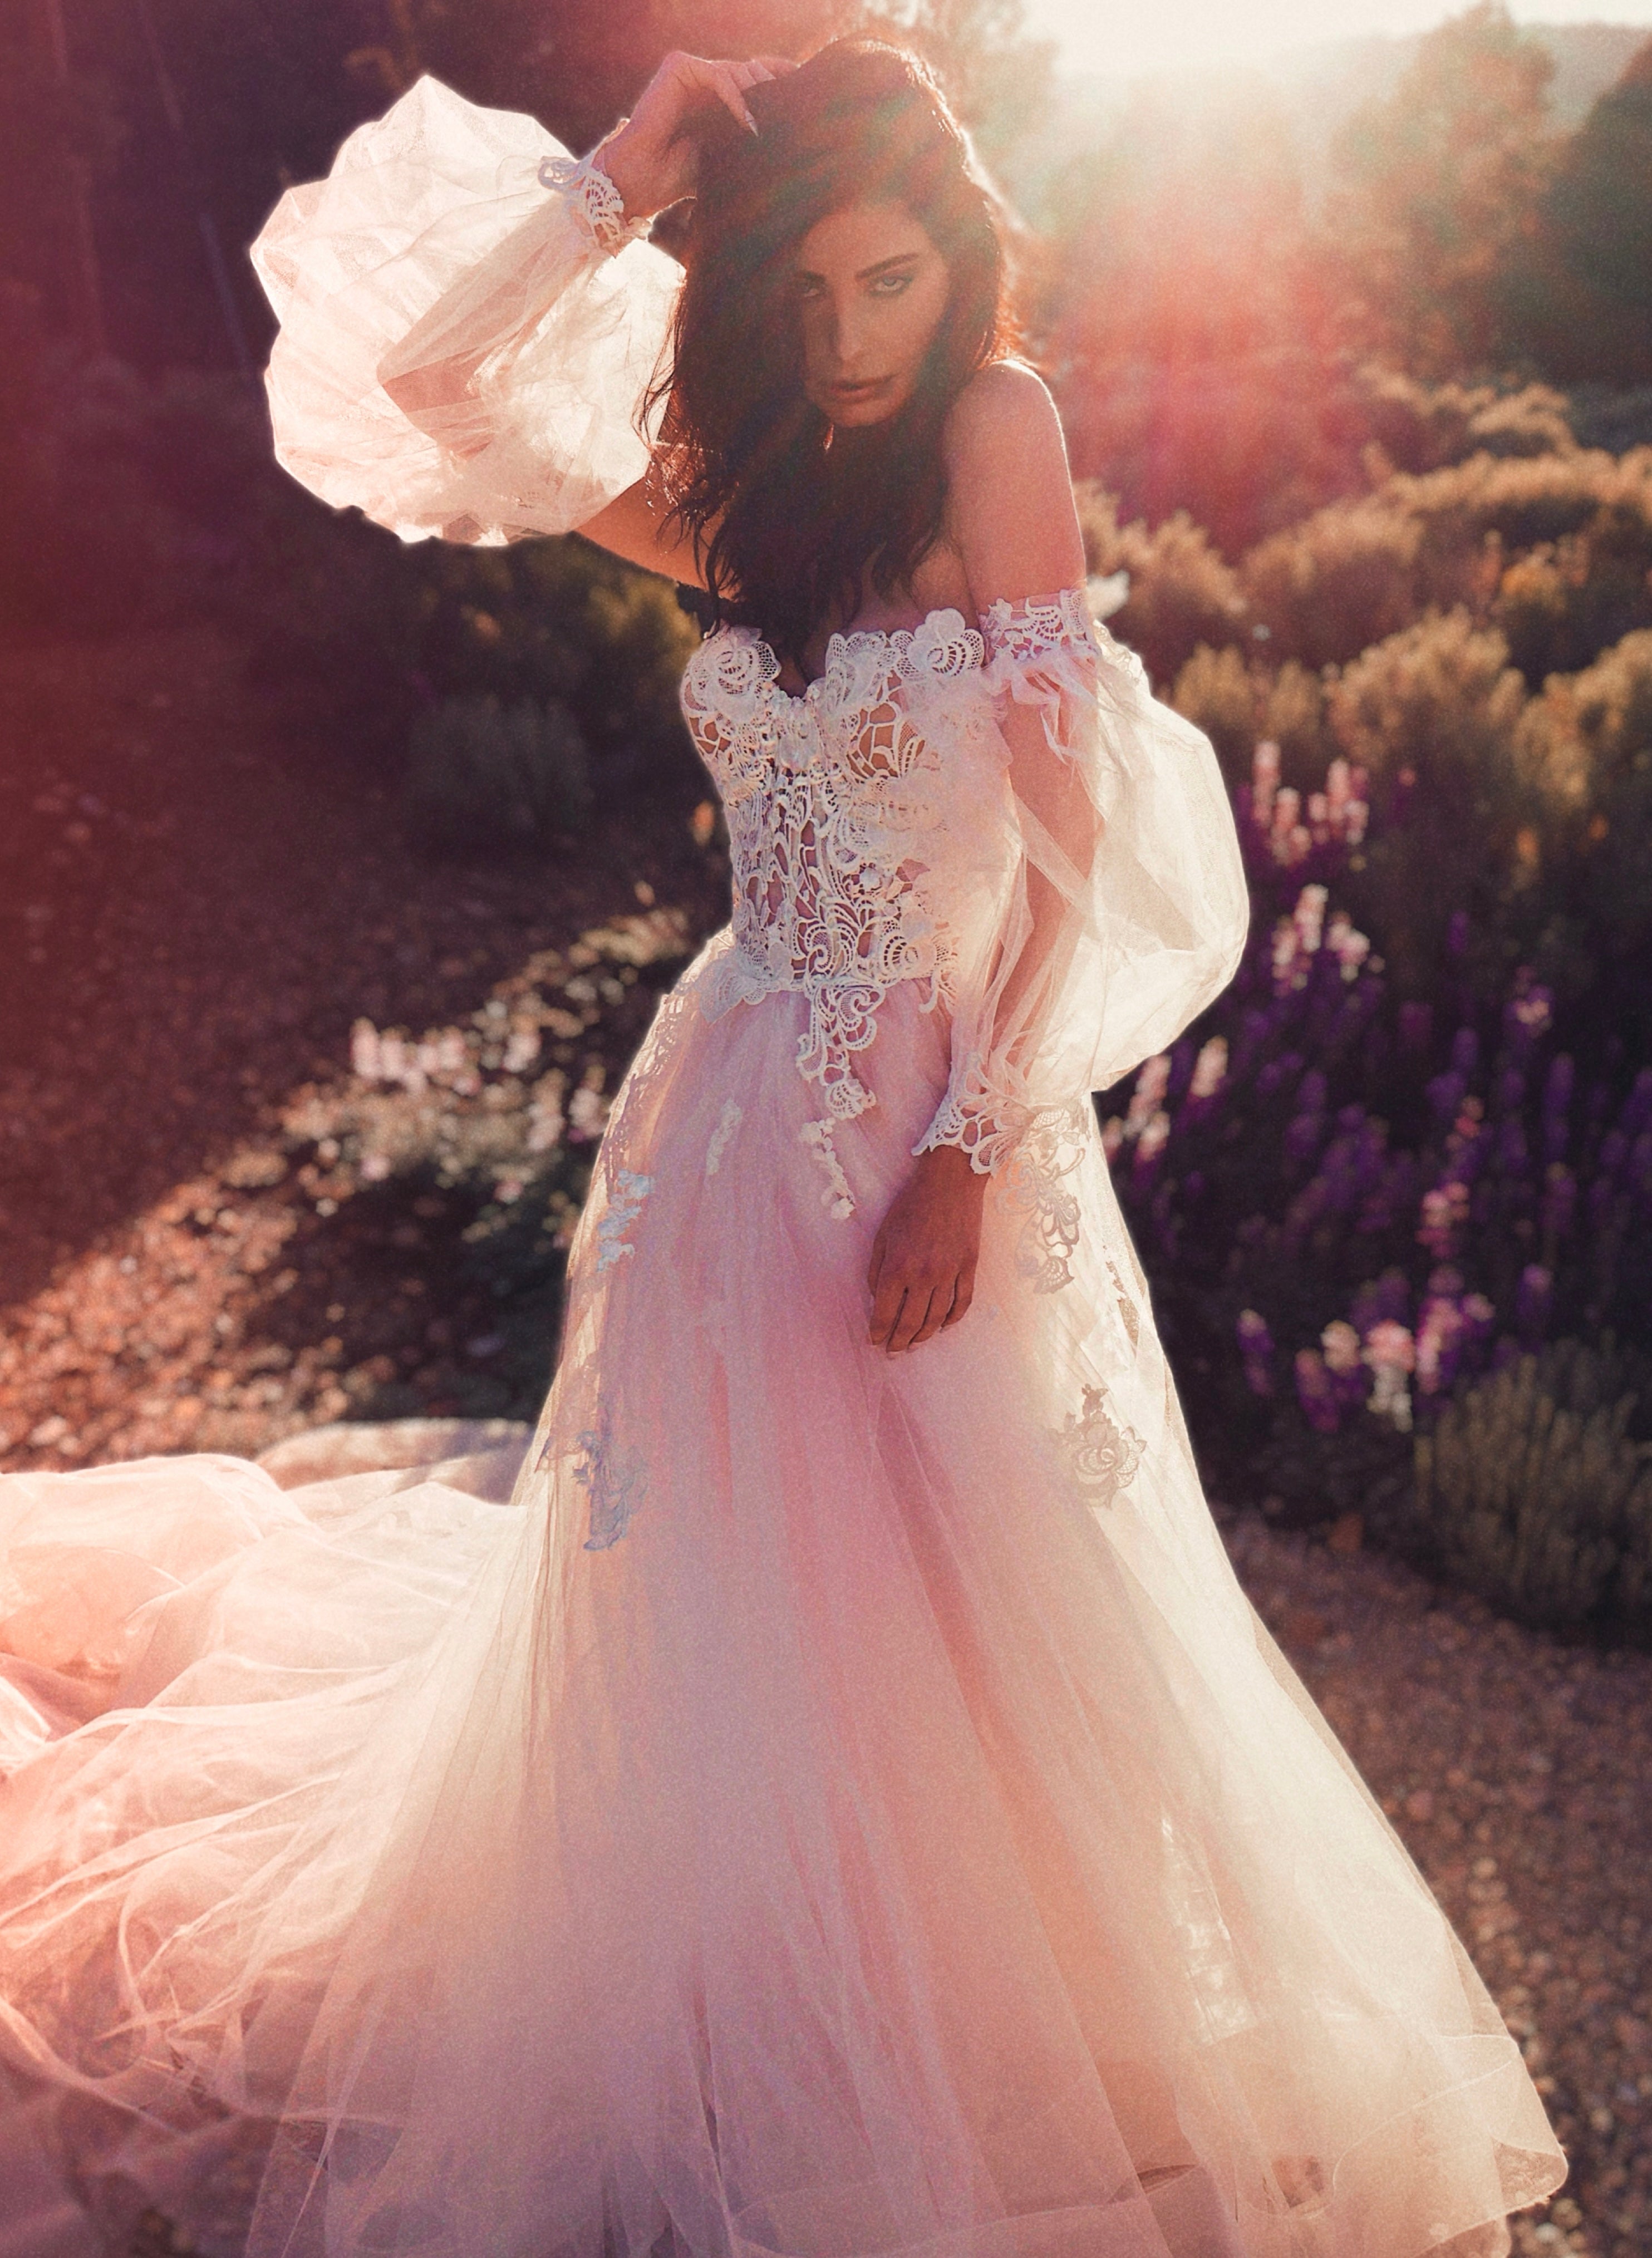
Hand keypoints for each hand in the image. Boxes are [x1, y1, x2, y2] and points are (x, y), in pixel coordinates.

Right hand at [597, 51, 796, 222]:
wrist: (643, 181)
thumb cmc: (679, 177)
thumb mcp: (727, 156)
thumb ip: (748, 138)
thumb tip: (791, 138)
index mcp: (716, 99)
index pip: (754, 80)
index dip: (780, 82)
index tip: (805, 94)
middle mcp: (704, 82)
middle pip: (751, 72)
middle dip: (773, 89)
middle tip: (791, 112)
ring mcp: (691, 73)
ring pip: (737, 72)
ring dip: (756, 97)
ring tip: (765, 126)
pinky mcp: (678, 67)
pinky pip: (718, 75)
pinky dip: (735, 97)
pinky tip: (747, 122)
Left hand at [867, 1146, 985, 1354]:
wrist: (950, 1182)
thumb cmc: (911, 1204)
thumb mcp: (882, 1234)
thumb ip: (876, 1270)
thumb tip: (878, 1298)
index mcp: (897, 1267)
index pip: (885, 1313)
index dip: (878, 1332)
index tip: (874, 1340)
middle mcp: (924, 1275)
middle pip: (911, 1323)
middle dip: (899, 1341)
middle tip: (893, 1351)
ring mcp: (950, 1273)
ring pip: (936, 1318)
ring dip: (923, 1335)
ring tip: (914, 1343)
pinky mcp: (969, 1267)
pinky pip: (962, 1303)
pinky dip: (952, 1319)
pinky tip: (942, 1326)